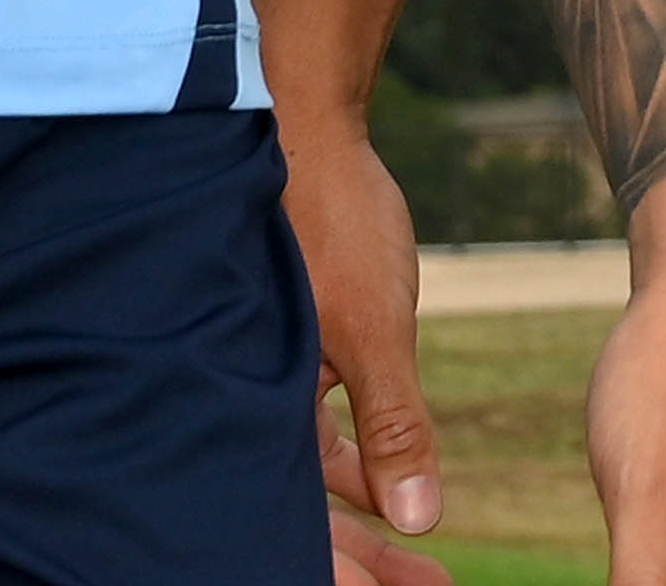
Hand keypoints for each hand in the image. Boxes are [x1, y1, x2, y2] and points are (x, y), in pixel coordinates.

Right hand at [283, 116, 451, 585]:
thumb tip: (418, 518)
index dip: (344, 571)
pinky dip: (352, 464)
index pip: (293, 521)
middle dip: (360, 561)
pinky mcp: (285, 356)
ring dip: (362, 516)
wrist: (305, 124)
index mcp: (252, 403)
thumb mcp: (373, 325)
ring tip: (421, 560)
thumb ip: (392, 423)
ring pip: (308, 477)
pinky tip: (390, 484)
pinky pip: (312, 434)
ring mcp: (261, 379)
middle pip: (298, 510)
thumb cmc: (329, 216)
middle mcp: (244, 399)